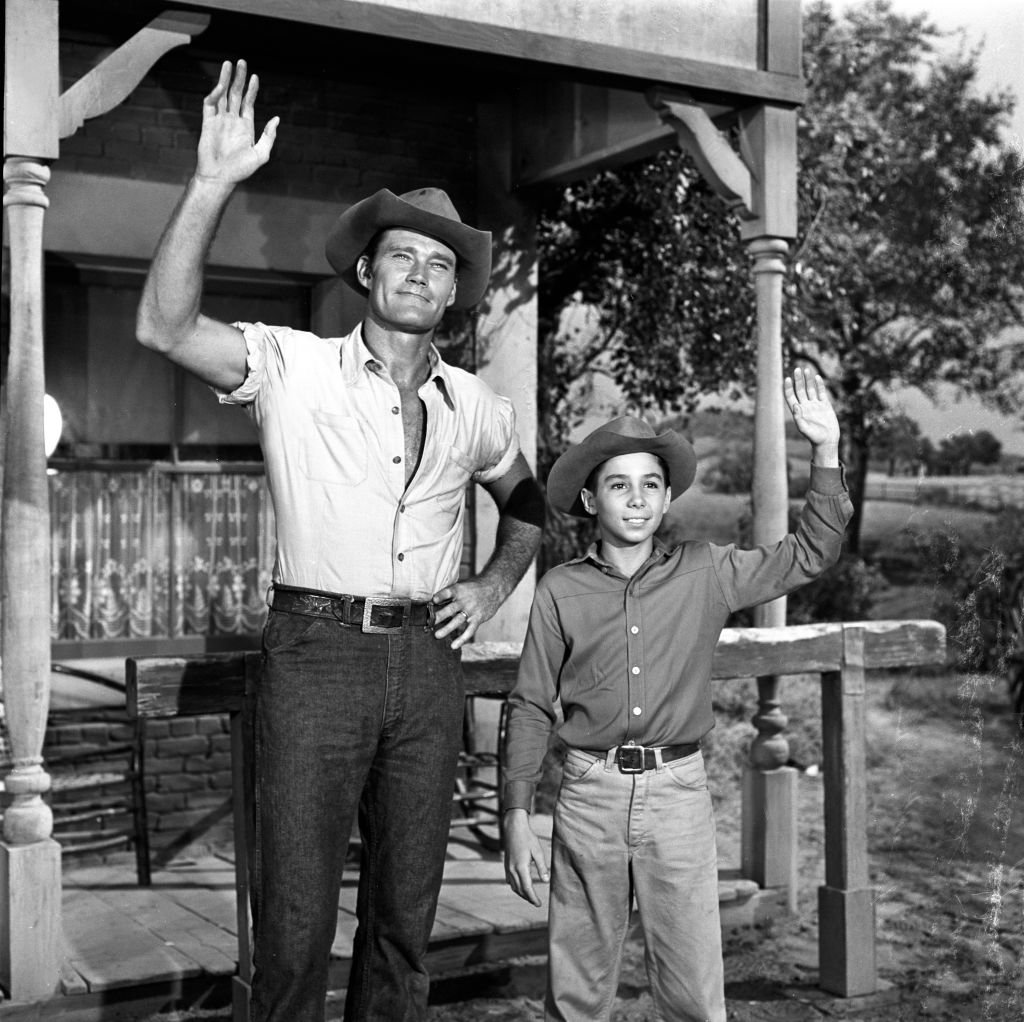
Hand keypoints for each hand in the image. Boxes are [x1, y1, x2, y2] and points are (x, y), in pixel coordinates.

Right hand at [196, 60, 278, 185]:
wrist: (220, 178)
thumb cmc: (241, 170)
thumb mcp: (261, 155)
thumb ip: (269, 137)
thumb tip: (276, 119)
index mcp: (246, 126)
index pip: (249, 102)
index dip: (252, 89)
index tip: (255, 77)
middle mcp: (233, 120)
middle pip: (236, 94)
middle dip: (239, 78)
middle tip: (241, 61)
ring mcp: (220, 120)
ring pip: (223, 95)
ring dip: (225, 79)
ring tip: (229, 64)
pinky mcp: (208, 122)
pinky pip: (210, 104)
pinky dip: (215, 94)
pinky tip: (220, 87)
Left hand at [432, 578, 501, 649]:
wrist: (495, 588)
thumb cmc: (474, 588)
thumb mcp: (462, 585)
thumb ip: (450, 594)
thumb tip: (432, 603)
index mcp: (459, 590)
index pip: (448, 592)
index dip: (440, 596)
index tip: (433, 600)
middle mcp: (464, 600)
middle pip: (451, 608)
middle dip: (440, 616)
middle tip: (430, 623)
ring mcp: (471, 610)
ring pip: (458, 621)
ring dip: (447, 629)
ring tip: (437, 635)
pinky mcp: (478, 619)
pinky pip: (469, 630)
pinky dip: (462, 639)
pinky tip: (454, 645)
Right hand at [503, 809, 548, 906]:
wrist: (513, 827)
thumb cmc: (527, 837)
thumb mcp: (538, 851)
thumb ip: (542, 867)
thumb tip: (546, 881)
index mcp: (521, 867)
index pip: (527, 888)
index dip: (533, 898)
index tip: (539, 904)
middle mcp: (512, 869)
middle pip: (520, 890)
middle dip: (528, 898)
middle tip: (536, 902)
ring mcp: (507, 867)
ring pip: (514, 886)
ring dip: (522, 893)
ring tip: (530, 896)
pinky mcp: (506, 864)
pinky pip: (510, 880)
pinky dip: (516, 886)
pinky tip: (521, 886)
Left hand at [784, 368, 839, 461]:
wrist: (827, 441)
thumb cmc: (814, 437)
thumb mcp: (804, 429)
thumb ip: (798, 418)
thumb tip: (795, 405)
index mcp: (797, 411)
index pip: (790, 396)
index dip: (788, 387)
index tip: (787, 378)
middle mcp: (805, 406)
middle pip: (800, 390)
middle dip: (798, 380)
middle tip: (797, 369)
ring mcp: (815, 404)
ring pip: (810, 389)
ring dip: (808, 380)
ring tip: (806, 370)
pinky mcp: (825, 405)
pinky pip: (821, 392)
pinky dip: (819, 385)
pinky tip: (816, 377)